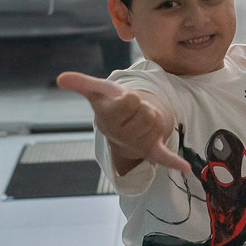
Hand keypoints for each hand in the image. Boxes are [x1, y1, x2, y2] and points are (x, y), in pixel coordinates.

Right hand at [56, 71, 188, 172]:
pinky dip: (173, 162)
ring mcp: (137, 143)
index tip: (125, 100)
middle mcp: (122, 135)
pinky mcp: (152, 150)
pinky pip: (163, 157)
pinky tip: (184, 167)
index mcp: (109, 120)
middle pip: (146, 110)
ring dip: (152, 117)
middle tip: (133, 111)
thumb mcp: (99, 91)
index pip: (131, 100)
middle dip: (143, 106)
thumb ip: (82, 83)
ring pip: (157, 121)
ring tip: (140, 120)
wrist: (122, 127)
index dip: (131, 97)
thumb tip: (60, 78)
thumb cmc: (111, 105)